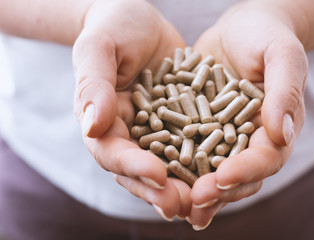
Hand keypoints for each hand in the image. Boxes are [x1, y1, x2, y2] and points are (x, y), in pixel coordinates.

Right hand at [72, 0, 190, 218]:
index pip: (112, 152)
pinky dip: (203, 163)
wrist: (138, 20)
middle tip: (182, 205)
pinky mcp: (178, 124)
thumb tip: (91, 126)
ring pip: (166, 167)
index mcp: (101, 121)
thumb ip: (94, 85)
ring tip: (204, 201)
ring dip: (183, 186)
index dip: (133, 166)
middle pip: (139, 171)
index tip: (157, 174)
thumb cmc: (113, 27)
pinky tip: (222, 173)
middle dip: (159, 190)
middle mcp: (127, 133)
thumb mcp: (99, 48)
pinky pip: (189, 146)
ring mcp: (154, 132)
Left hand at [187, 1, 306, 228]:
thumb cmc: (266, 37)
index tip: (221, 178)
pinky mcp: (197, 127)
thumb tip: (282, 134)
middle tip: (194, 201)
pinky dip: (173, 163)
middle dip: (216, 191)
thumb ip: (284, 92)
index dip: (244, 171)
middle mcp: (247, 141)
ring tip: (174, 204)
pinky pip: (185, 148)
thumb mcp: (282, 55)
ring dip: (192, 189)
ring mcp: (220, 137)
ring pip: (209, 170)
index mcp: (275, 130)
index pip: (264, 159)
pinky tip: (154, 172)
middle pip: (236, 175)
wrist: (240, 29)